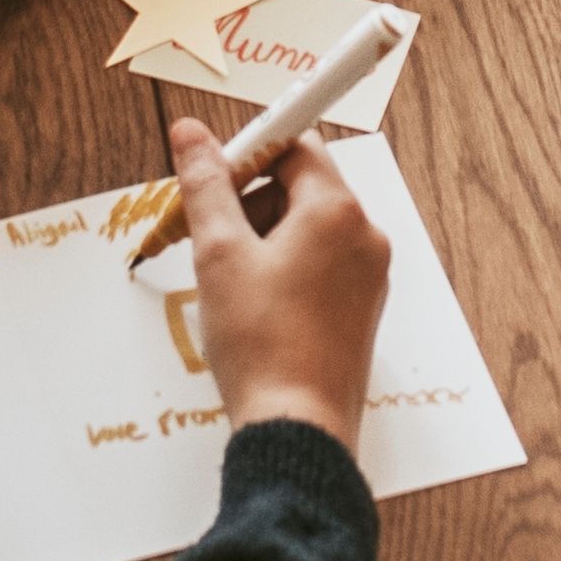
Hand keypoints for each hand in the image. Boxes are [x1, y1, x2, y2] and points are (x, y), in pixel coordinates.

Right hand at [171, 120, 391, 450]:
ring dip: (263, 237)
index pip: (297, 145)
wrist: (298, 426)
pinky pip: (322, 264)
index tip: (212, 179)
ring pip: (310, 228)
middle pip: (303, 186)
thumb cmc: (260, 342)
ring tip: (225, 279)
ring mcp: (369, 274)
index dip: (249, 155)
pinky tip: (252, 304)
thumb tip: (191, 133)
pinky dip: (284, 268)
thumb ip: (207, 185)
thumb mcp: (219, 253)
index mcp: (337, 211)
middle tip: (204, 236)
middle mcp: (365, 235)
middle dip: (249, 202)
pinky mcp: (362, 307)